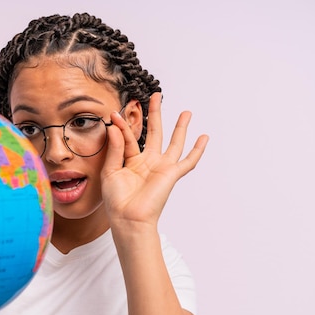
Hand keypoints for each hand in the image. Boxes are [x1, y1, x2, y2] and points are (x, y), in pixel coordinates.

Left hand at [101, 93, 207, 229]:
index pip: (129, 137)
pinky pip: (188, 161)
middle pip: (154, 132)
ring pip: (174, 142)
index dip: (122, 125)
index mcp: (131, 161)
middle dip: (156, 114)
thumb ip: (115, 148)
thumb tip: (115, 126)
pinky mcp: (171, 174)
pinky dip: (197, 150)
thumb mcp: (110, 171)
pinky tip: (203, 138)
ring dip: (180, 127)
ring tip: (186, 112)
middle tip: (156, 95)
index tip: (114, 113)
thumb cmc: (116, 201)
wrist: (128, 219)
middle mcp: (148, 162)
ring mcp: (161, 167)